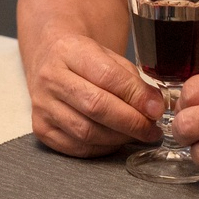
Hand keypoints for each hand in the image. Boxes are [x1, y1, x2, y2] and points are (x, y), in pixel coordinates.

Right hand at [26, 31, 162, 156]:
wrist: (50, 61)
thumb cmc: (84, 60)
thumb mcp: (109, 57)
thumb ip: (132, 80)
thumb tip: (154, 107)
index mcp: (68, 51)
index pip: (107, 76)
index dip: (136, 96)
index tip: (157, 109)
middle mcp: (50, 78)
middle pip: (95, 106)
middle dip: (131, 122)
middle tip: (151, 129)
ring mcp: (42, 105)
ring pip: (86, 131)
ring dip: (119, 138)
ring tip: (137, 134)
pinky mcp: (41, 128)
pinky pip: (77, 147)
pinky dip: (102, 148)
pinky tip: (115, 139)